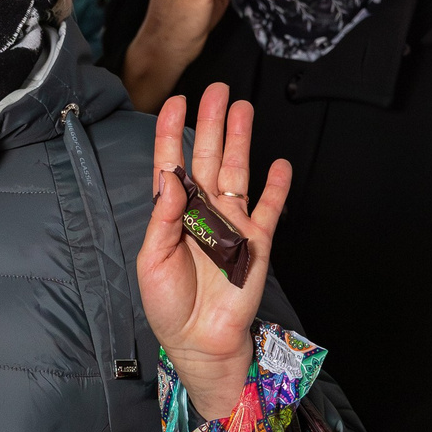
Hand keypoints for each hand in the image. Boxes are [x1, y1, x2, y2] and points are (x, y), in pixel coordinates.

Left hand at [136, 84, 291, 417]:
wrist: (200, 341)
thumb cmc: (169, 305)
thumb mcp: (152, 260)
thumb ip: (163, 217)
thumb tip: (170, 178)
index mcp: (175, 213)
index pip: (172, 163)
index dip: (171, 132)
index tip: (175, 102)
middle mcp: (204, 212)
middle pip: (208, 157)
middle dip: (212, 122)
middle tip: (218, 89)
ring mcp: (233, 224)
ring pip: (238, 171)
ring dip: (240, 140)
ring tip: (243, 109)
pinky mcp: (258, 242)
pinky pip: (270, 208)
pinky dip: (277, 187)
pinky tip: (280, 164)